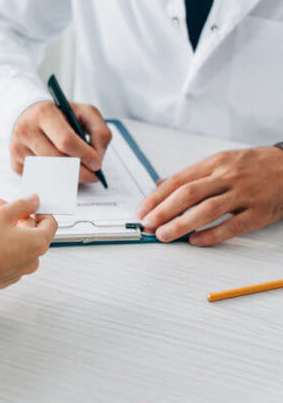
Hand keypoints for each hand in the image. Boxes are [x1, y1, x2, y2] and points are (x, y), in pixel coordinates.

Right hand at [0, 194, 57, 288]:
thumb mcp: (1, 214)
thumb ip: (21, 204)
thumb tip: (34, 200)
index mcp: (38, 243)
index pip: (49, 222)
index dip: (37, 209)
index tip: (25, 204)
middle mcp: (32, 259)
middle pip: (28, 230)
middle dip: (10, 215)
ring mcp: (19, 270)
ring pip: (14, 241)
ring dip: (1, 228)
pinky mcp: (6, 276)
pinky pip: (6, 254)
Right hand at [10, 100, 111, 182]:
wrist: (28, 114)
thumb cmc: (58, 115)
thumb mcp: (84, 112)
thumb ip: (99, 131)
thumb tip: (98, 157)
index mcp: (44, 113)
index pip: (66, 140)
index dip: (84, 155)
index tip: (97, 164)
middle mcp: (26, 130)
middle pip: (57, 161)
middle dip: (79, 172)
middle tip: (92, 175)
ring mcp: (18, 148)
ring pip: (48, 172)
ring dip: (67, 176)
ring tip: (78, 171)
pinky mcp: (15, 163)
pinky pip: (39, 177)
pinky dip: (53, 178)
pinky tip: (60, 170)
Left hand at [137, 147, 282, 245]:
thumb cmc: (252, 166)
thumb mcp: (220, 161)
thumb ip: (190, 175)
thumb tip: (159, 184)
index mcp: (214, 164)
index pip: (177, 181)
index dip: (156, 197)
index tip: (142, 211)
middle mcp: (226, 177)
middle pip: (188, 194)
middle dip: (163, 211)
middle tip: (148, 225)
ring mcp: (243, 194)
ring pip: (207, 210)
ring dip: (182, 224)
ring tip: (165, 235)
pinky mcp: (259, 212)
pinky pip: (232, 226)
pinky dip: (212, 235)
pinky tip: (195, 241)